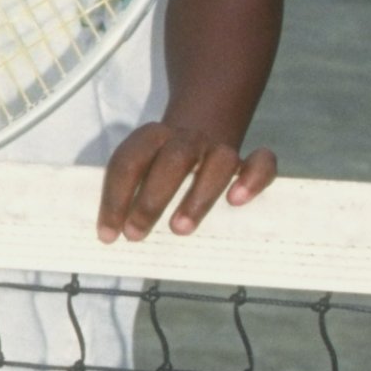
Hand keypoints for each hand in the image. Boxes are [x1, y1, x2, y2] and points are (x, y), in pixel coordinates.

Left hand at [98, 122, 276, 241]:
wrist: (202, 133)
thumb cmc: (164, 168)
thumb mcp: (141, 171)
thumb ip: (128, 194)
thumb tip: (109, 237)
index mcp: (153, 137)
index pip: (129, 161)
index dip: (114, 198)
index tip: (108, 235)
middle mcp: (188, 138)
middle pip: (173, 160)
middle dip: (151, 199)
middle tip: (136, 234)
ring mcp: (220, 148)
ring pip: (218, 162)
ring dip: (198, 197)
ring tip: (179, 229)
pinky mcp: (252, 160)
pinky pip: (262, 162)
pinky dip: (252, 179)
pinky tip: (237, 201)